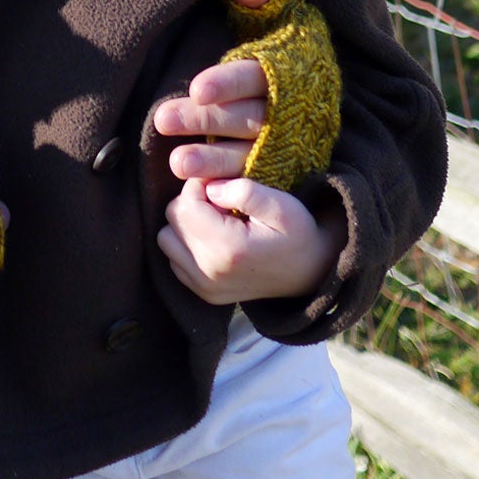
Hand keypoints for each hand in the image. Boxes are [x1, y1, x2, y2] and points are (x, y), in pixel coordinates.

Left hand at [151, 0, 275, 180]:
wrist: (322, 97)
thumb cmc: (287, 49)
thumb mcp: (279, 17)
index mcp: (289, 71)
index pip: (257, 77)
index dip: (230, 83)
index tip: (198, 88)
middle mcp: (292, 111)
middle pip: (247, 118)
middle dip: (206, 121)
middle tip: (163, 119)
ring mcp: (287, 146)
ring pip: (249, 155)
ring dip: (213, 160)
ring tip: (176, 164)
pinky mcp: (281, 172)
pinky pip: (255, 183)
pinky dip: (230, 188)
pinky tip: (200, 193)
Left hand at [156, 177, 344, 305]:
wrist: (312, 272)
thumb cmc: (298, 234)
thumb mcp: (283, 205)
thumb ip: (245, 191)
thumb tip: (210, 188)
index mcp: (227, 249)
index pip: (184, 205)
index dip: (199, 186)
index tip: (221, 184)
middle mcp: (209, 273)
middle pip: (172, 221)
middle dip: (191, 203)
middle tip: (221, 201)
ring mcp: (204, 287)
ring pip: (167, 240)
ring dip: (186, 224)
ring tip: (216, 219)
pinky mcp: (204, 294)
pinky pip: (174, 260)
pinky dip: (186, 244)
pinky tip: (214, 238)